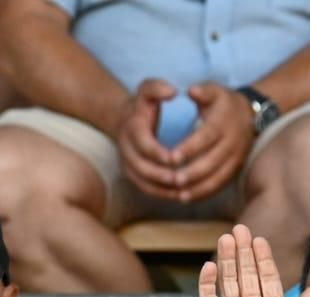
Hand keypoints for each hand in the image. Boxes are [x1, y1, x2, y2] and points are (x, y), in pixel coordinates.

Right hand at [112, 78, 180, 199]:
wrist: (125, 119)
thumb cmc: (144, 105)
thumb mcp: (148, 90)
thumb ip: (157, 88)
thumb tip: (172, 91)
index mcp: (132, 128)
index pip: (143, 145)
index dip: (159, 153)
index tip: (176, 158)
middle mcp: (126, 148)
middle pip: (142, 168)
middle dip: (163, 175)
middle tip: (183, 179)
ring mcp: (128, 163)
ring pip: (144, 182)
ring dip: (164, 189)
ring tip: (184, 190)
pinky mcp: (133, 175)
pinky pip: (146, 190)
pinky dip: (162, 195)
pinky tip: (180, 196)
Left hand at [169, 82, 257, 203]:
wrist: (251, 115)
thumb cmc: (225, 103)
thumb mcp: (215, 91)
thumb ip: (203, 91)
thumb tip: (192, 91)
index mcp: (224, 123)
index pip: (206, 138)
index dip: (189, 148)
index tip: (171, 157)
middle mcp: (232, 143)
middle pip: (213, 162)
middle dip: (193, 173)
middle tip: (173, 180)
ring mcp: (236, 159)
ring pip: (218, 177)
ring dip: (199, 188)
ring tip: (180, 195)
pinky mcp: (235, 170)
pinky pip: (221, 184)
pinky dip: (205, 193)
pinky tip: (188, 197)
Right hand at [199, 224, 309, 296]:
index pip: (267, 277)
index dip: (264, 258)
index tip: (260, 240)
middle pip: (247, 273)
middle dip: (244, 252)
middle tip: (240, 229)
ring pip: (229, 280)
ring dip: (227, 259)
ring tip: (226, 238)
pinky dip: (207, 282)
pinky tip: (210, 265)